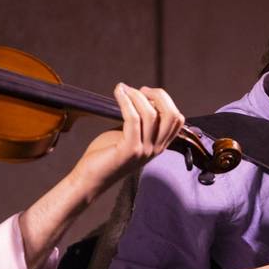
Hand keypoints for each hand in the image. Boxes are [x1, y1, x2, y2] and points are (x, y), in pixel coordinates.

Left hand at [70, 84, 184, 196]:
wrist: (90, 178)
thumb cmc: (106, 155)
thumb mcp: (129, 136)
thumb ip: (138, 122)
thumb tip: (139, 98)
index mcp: (159, 145)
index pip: (177, 119)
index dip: (166, 101)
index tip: (147, 94)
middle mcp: (156, 148)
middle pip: (171, 114)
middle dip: (158, 95)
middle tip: (140, 90)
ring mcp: (145, 150)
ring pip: (151, 114)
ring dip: (137, 96)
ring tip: (124, 90)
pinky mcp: (130, 149)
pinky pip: (132, 118)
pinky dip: (125, 101)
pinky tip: (118, 93)